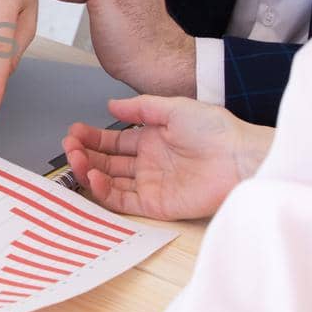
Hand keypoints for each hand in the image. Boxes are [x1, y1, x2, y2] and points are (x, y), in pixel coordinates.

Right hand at [62, 95, 275, 220]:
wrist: (241, 159)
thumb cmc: (217, 132)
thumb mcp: (174, 108)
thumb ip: (140, 109)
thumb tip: (112, 106)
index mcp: (152, 139)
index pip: (113, 142)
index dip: (92, 138)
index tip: (74, 133)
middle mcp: (149, 163)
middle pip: (107, 162)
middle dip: (85, 154)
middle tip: (70, 147)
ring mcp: (151, 184)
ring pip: (110, 182)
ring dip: (90, 172)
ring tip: (76, 160)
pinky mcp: (157, 205)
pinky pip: (123, 201)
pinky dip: (105, 192)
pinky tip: (94, 177)